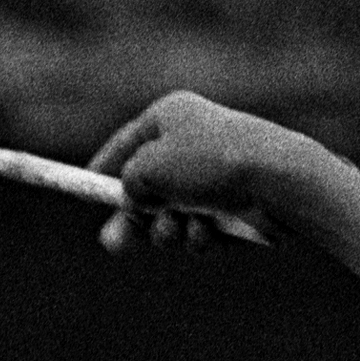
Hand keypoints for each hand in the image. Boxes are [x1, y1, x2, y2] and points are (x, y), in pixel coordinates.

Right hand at [89, 94, 282, 252]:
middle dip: (132, 218)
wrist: (277, 180)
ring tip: (176, 228)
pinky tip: (209, 230)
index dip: (102, 169)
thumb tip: (133, 198)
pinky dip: (199, 235)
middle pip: (148, 188)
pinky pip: (202, 229)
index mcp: (171, 116)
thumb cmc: (209, 163)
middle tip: (114, 244)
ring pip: (173, 216)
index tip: (82, 191)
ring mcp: (216, 177)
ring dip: (167, 229)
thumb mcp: (149, 168)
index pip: (126, 143)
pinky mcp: (237, 207)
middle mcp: (193, 143)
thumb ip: (129, 184)